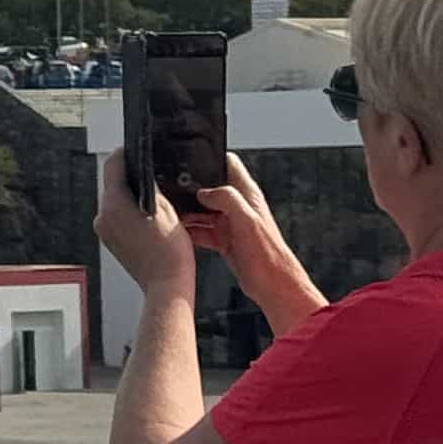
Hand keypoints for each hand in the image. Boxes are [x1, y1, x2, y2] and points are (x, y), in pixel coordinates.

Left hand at [96, 145, 195, 300]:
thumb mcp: (166, 208)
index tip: (137, 146)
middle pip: (114, 184)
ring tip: (158, 191)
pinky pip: (120, 218)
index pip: (112, 166)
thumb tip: (145, 170)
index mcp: (111, 206)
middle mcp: (102, 217)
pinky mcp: (113, 242)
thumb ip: (151, 185)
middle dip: (133, 175)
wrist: (166, 285)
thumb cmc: (169, 251)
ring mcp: (105, 232)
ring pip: (118, 202)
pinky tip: (153, 213)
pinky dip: (134, 211)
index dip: (126, 153)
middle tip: (154, 168)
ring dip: (134, 194)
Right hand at [186, 154, 322, 323]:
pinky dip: (188, 231)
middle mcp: (238, 206)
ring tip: (170, 214)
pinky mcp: (223, 239)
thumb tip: (204, 191)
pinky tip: (178, 234)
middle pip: (208, 187)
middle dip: (189, 188)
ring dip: (185, 212)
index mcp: (247, 195)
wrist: (273, 284)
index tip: (189, 159)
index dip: (209, 158)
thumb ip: (227, 199)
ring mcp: (229, 223)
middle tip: (170, 192)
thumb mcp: (246, 220)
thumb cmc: (267, 254)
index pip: (228, 164)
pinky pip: (200, 229)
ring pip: (200, 209)